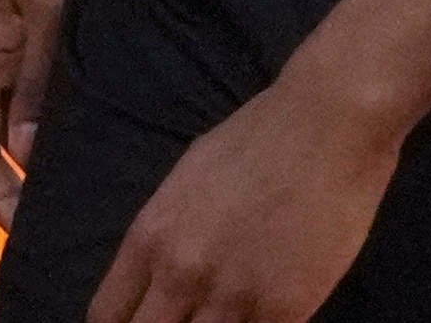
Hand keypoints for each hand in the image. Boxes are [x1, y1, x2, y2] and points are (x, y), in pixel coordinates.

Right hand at [0, 0, 122, 227]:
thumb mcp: (53, 14)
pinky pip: (33, 95)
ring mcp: (7, 40)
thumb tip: (29, 159)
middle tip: (68, 226)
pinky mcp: (35, 28)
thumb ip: (39, 86)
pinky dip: (53, 125)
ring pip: (13, 120)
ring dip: (38, 158)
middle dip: (16, 188)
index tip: (36, 235)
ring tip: (84, 192)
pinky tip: (89, 140)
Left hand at [85, 68, 402, 322]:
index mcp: (149, 238)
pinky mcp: (286, 309)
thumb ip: (168, 238)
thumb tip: (162, 277)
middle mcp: (181, 273)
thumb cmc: (254, 144)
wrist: (323, 128)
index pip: (107, 315)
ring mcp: (233, 296)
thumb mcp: (184, 185)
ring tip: (225, 318)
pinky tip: (264, 320)